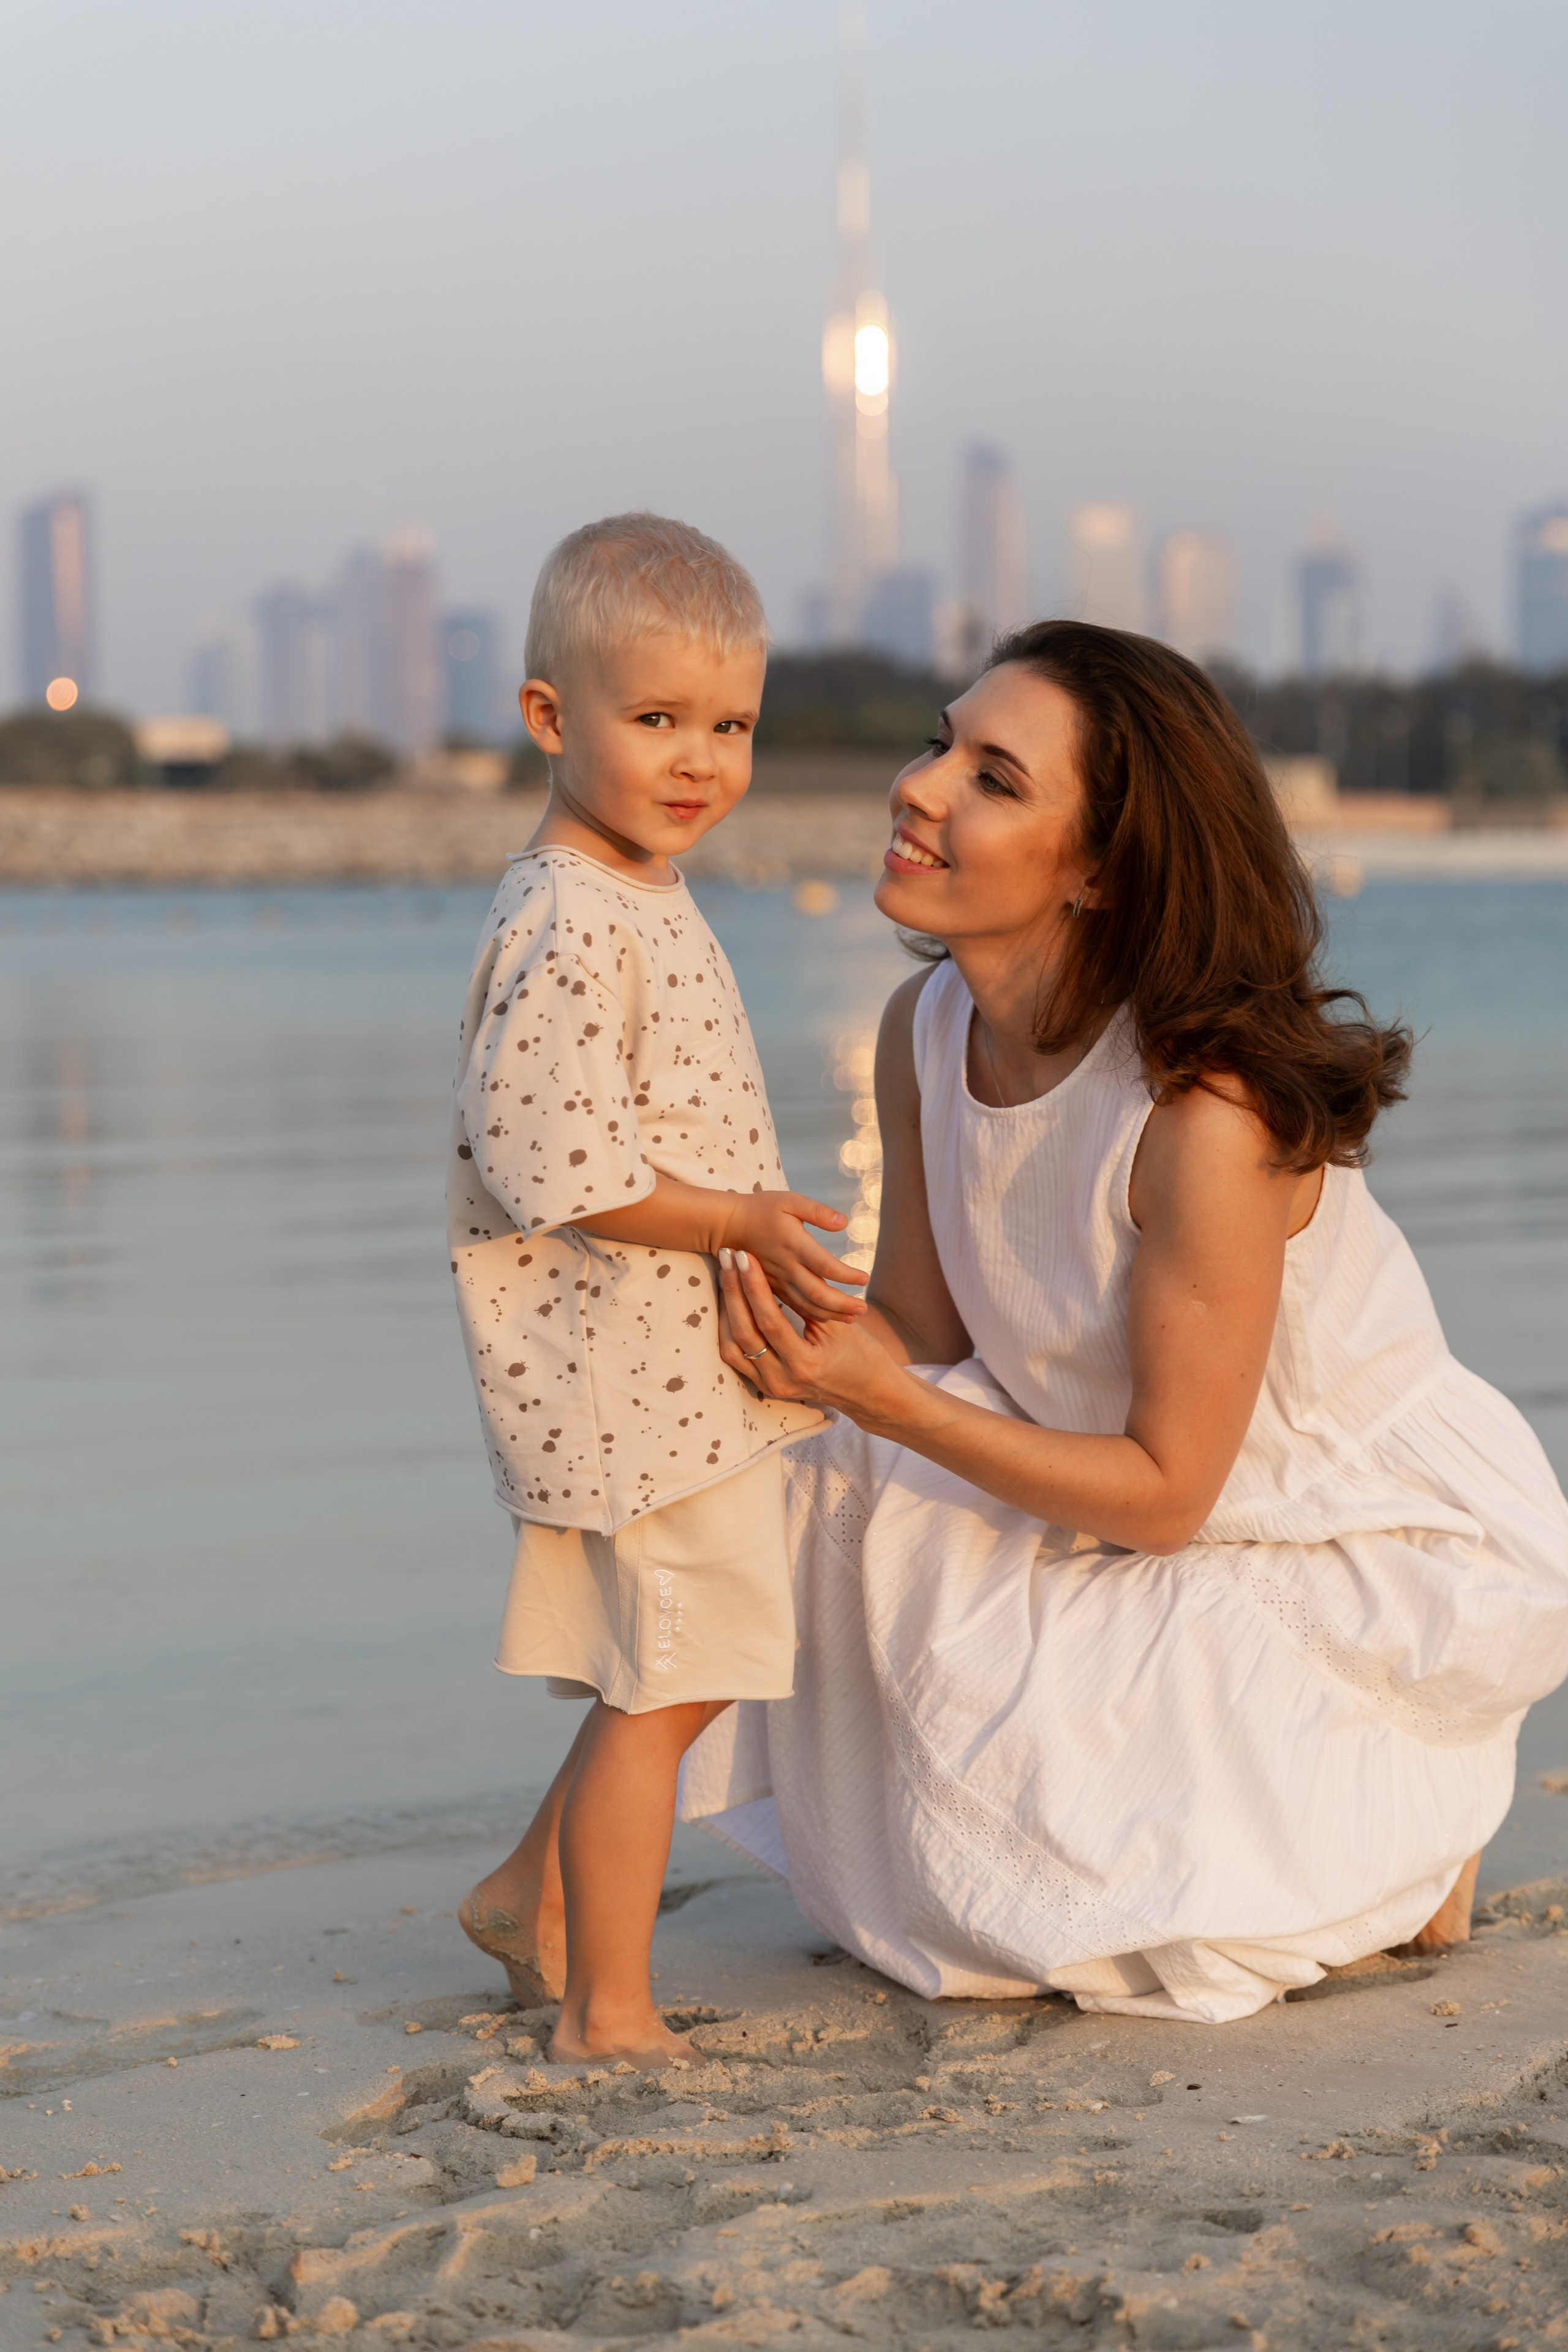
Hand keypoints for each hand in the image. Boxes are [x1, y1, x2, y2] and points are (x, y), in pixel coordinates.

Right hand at [715, 1190, 867, 1322]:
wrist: (727, 1225)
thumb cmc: (762, 1208)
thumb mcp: (790, 1200)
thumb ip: (818, 1212)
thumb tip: (844, 1222)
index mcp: (795, 1244)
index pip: (826, 1266)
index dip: (848, 1275)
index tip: (865, 1279)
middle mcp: (787, 1267)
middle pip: (818, 1293)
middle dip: (843, 1304)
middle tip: (864, 1309)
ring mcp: (777, 1280)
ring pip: (806, 1305)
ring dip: (831, 1314)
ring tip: (852, 1318)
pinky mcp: (770, 1287)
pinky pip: (793, 1306)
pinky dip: (811, 1315)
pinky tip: (826, 1318)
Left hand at [718, 1247, 908, 1421]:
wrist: (868, 1393)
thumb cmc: (862, 1355)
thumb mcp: (839, 1326)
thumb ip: (807, 1303)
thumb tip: (779, 1266)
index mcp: (805, 1364)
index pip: (769, 1321)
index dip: (754, 1286)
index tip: (745, 1257)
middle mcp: (781, 1379)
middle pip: (744, 1332)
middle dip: (733, 1290)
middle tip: (728, 1257)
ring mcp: (770, 1386)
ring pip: (731, 1347)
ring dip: (725, 1309)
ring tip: (725, 1275)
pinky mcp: (764, 1386)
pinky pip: (735, 1356)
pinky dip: (728, 1328)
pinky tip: (728, 1302)